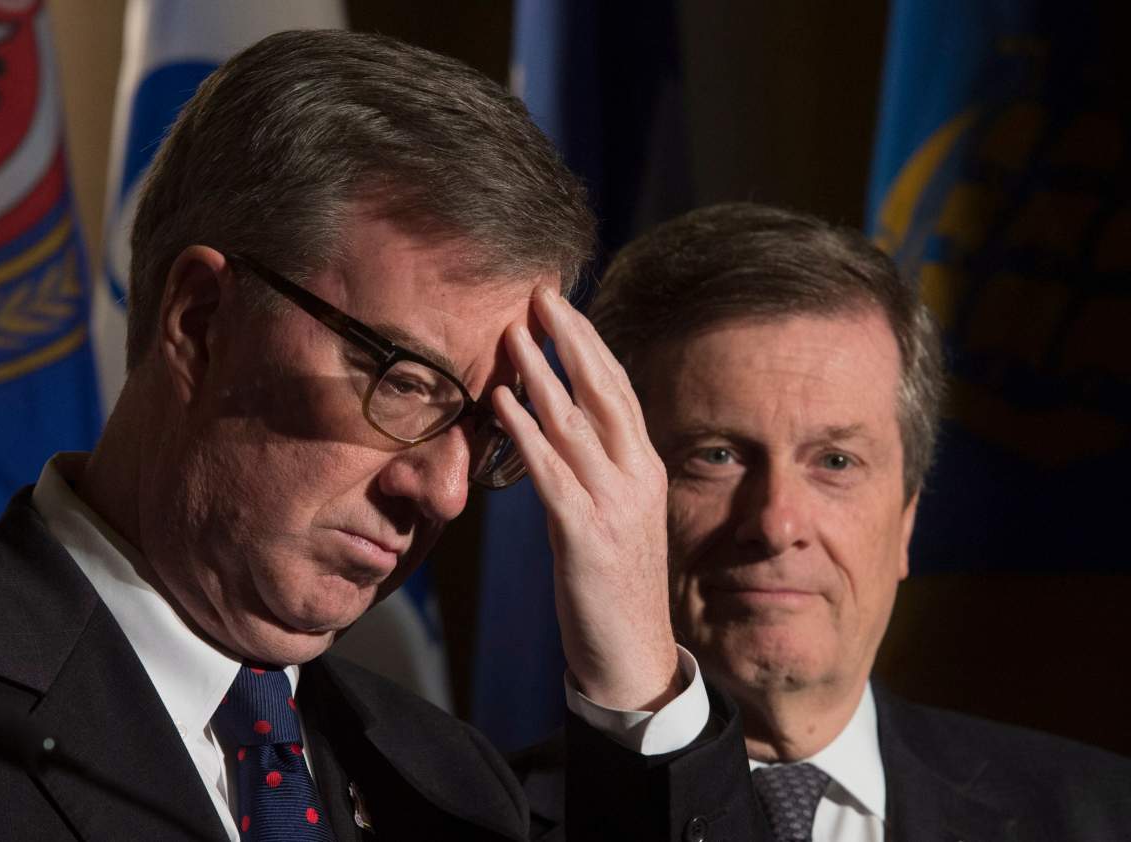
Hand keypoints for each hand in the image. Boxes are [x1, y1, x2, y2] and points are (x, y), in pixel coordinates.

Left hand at [493, 285, 681, 710]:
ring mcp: (615, 504)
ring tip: (513, 333)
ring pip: (577, 424)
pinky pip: (552, 473)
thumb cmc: (615, 584)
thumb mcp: (615, 515)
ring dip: (543, 375)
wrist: (632, 655)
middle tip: (541, 294)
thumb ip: (596, 469)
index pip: (617, 390)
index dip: (589, 343)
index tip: (561, 307)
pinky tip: (502, 403)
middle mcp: (637, 477)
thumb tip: (560, 427)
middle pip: (604, 392)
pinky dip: (526, 433)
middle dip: (572, 338)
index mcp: (645, 468)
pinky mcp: (587, 536)